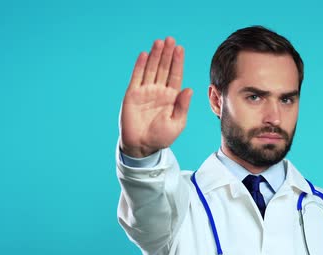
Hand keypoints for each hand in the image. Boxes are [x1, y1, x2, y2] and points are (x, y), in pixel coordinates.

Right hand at [119, 37, 192, 157]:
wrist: (142, 147)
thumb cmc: (161, 137)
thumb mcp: (177, 123)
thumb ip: (182, 106)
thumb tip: (189, 89)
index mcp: (171, 97)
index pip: (176, 75)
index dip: (178, 62)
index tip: (180, 49)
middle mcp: (159, 91)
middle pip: (164, 68)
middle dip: (167, 54)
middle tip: (170, 39)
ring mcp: (145, 92)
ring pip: (151, 69)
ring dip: (155, 56)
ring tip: (159, 42)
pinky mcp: (132, 95)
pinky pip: (137, 77)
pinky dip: (140, 66)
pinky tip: (145, 55)